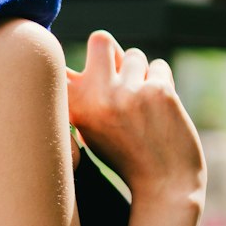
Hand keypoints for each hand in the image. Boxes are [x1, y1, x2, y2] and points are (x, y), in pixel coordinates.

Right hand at [65, 31, 205, 202]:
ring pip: (135, 55)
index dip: (61, 57)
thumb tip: (89, 51)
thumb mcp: (92, 131)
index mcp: (75, 108)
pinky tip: (161, 108)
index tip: (61, 63)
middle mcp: (96, 97)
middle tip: (119, 73)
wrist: (166, 186)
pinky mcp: (157, 91)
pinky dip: (163, 82)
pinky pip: (159, 66)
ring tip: (143, 104)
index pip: (59, 64)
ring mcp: (128, 92)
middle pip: (100, 39)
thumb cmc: (128, 157)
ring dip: (141, 73)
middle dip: (111, 51)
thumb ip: (84, 97)